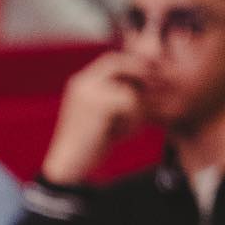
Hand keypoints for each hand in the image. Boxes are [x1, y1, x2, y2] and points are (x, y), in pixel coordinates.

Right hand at [41, 51, 149, 184]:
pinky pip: (131, 103)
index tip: (151, 78)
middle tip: (156, 89)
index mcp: (80, 83)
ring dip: (137, 111)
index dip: (133, 65)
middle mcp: (82, 82)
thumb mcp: (100, 116)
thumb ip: (114, 96)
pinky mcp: (99, 103)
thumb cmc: (88, 145)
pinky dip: (133, 122)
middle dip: (141, 75)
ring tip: (126, 130)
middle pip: (120, 63)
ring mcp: (89, 91)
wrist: (69, 164)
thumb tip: (145, 82)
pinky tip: (121, 136)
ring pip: (130, 89)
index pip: (111, 60)